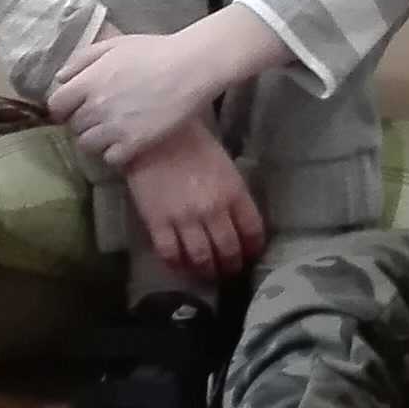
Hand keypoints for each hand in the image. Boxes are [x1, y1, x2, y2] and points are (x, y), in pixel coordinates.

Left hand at [51, 10, 279, 168]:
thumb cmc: (154, 51)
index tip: (76, 106)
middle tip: (102, 114)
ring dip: (97, 138)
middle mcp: (96, 107)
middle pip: (74, 126)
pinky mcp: (134, 144)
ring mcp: (114, 128)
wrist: (191, 67)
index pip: (56, 106)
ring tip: (114, 128)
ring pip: (88, 145)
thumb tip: (60, 79)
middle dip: (84, 121)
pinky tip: (127, 139)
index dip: (64, 107)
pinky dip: (115, 151)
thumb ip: (81, 60)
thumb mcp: (113, 45)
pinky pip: (110, 158)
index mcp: (88, 81)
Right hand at [123, 120, 264, 281]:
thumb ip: (234, 196)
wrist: (154, 134)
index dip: (253, 248)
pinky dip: (177, 265)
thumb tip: (238, 223)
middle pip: (229, 250)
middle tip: (228, 270)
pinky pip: (170, 255)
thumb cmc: (194, 145)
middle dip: (231, 265)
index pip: (253, 231)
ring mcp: (185, 219)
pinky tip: (181, 265)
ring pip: (201, 258)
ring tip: (207, 274)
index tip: (250, 253)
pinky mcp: (157, 223)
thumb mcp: (226, 167)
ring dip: (207, 271)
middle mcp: (213, 210)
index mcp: (234, 192)